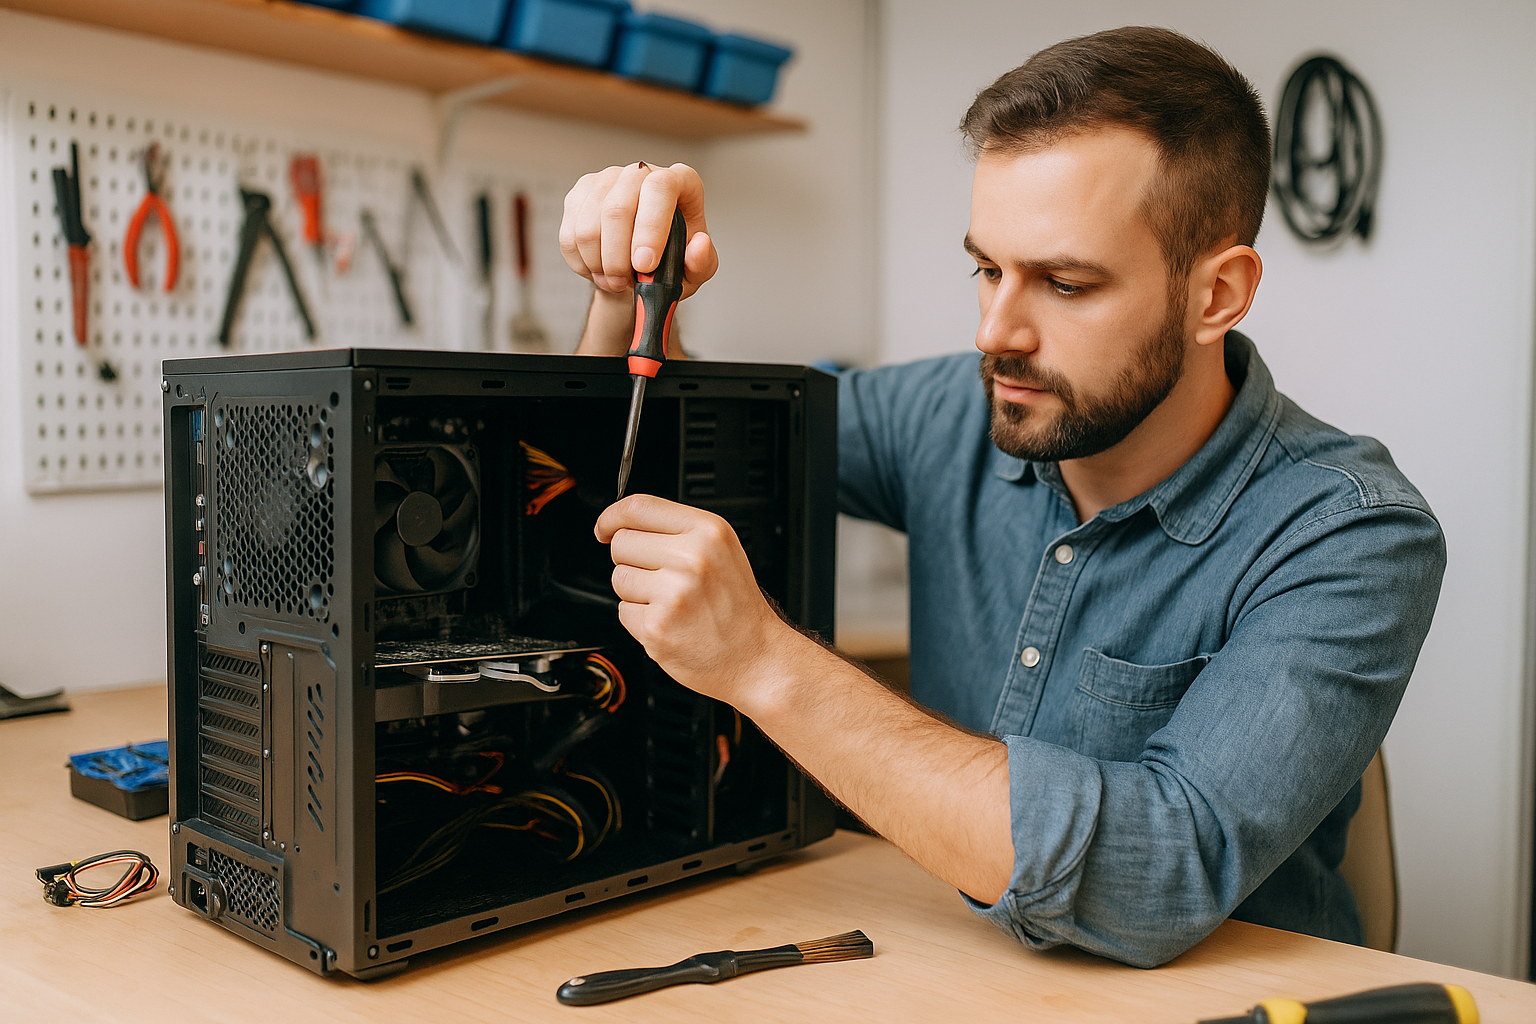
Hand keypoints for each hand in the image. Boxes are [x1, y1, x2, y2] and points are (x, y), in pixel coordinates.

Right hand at [560, 162, 718, 294]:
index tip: (646, 265)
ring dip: (599, 265)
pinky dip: (583, 264)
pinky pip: (569, 235)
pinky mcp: (579, 195)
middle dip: (617, 258)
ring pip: (588, 225)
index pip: (660, 188)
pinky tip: (599, 272)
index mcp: (678, 181)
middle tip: (625, 284)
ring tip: (615, 282)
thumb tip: (700, 245)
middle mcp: (640, 172)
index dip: (651, 227)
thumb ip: (702, 262)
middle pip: (617, 208)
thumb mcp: (694, 270)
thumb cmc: (671, 262)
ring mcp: (606, 180)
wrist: (639, 267)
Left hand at [595, 494, 795, 706]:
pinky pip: (623, 611)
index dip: (612, 516)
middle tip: (661, 578)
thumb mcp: (721, 550)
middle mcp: (692, 558)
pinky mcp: (657, 626)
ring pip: (619, 578)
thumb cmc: (738, 607)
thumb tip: (625, 524)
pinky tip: (670, 622)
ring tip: (671, 603)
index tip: (605, 527)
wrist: (756, 657)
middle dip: (632, 560)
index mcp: (708, 531)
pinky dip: (640, 620)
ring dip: (637, 592)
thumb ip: (678, 531)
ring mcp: (673, 593)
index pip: (639, 507)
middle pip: (622, 543)